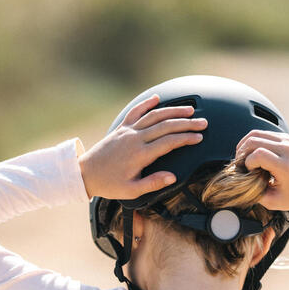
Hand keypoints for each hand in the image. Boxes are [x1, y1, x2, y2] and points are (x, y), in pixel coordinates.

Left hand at [78, 94, 207, 199]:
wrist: (85, 173)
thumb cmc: (109, 184)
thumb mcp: (132, 191)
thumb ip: (153, 183)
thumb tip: (172, 177)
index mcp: (140, 154)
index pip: (169, 142)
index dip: (186, 138)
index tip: (199, 137)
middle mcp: (135, 139)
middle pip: (166, 126)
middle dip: (186, 123)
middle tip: (202, 122)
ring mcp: (128, 131)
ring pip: (154, 116)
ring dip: (173, 111)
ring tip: (189, 110)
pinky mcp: (121, 128)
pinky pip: (135, 112)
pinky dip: (146, 104)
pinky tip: (157, 98)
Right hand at [235, 130, 288, 211]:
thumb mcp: (273, 202)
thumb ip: (255, 192)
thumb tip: (241, 181)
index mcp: (286, 166)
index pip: (258, 155)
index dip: (248, 164)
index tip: (251, 173)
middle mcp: (287, 149)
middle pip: (253, 141)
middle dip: (242, 154)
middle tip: (242, 166)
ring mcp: (286, 141)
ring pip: (255, 134)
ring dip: (244, 146)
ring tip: (244, 159)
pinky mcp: (284, 137)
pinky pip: (261, 134)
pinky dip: (252, 142)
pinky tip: (251, 154)